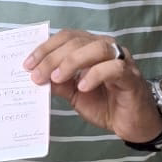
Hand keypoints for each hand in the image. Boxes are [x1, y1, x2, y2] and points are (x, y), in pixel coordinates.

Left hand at [24, 32, 161, 142]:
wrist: (133, 124)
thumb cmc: (106, 104)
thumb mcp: (75, 94)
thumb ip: (59, 83)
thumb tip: (37, 76)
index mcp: (91, 48)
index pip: (66, 37)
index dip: (45, 48)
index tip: (27, 64)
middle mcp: (107, 48)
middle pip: (77, 40)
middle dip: (52, 57)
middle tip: (37, 75)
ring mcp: (121, 60)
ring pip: (96, 48)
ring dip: (72, 62)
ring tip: (57, 78)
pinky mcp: (132, 77)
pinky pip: (115, 68)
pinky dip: (95, 74)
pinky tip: (82, 87)